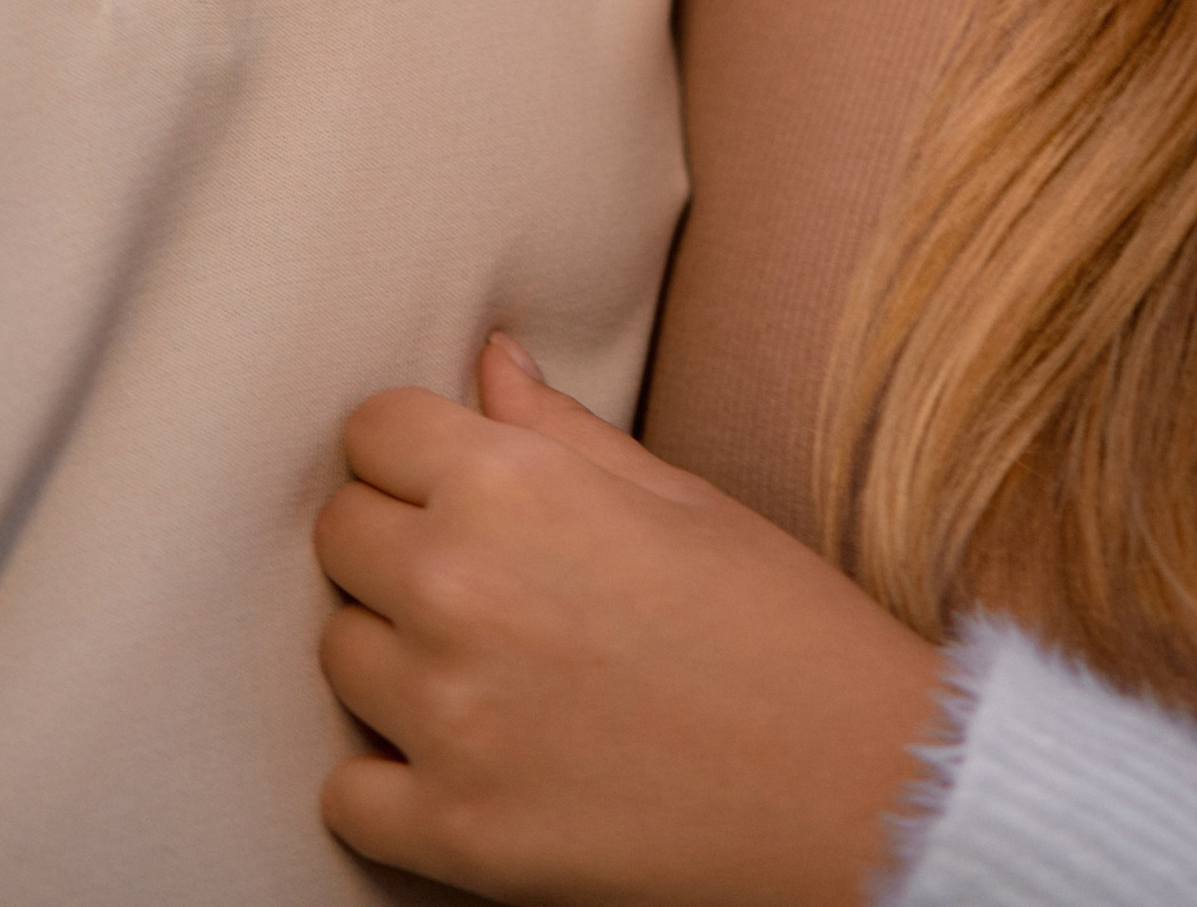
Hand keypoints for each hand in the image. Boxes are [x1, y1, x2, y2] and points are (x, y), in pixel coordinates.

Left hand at [316, 332, 943, 904]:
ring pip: (337, 654)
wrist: (859, 794)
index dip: (412, 450)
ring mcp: (448, 718)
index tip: (446, 478)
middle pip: (341, 534)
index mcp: (514, 487)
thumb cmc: (781, 628)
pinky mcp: (454, 833)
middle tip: (473, 574)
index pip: (373, 432)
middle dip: (394, 540)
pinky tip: (458, 761)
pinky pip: (346, 794)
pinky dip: (387, 782)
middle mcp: (459, 588)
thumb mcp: (680, 497)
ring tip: (480, 666)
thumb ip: (560, 430)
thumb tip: (488, 363)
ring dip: (392, 654)